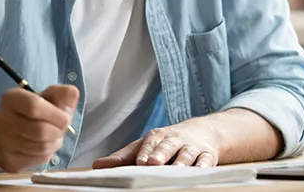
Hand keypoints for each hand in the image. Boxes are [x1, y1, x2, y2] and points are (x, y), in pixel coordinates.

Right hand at [0, 85, 78, 172]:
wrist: (11, 134)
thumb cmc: (35, 112)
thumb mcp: (50, 96)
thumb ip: (64, 93)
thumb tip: (71, 95)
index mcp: (11, 99)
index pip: (33, 106)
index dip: (54, 114)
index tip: (66, 118)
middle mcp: (1, 120)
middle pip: (39, 130)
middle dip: (58, 131)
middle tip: (61, 129)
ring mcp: (3, 142)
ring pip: (41, 147)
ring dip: (55, 142)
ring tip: (54, 137)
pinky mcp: (9, 161)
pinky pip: (38, 159)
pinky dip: (48, 153)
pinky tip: (44, 146)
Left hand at [93, 119, 219, 168]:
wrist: (200, 132)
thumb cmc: (165, 143)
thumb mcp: (144, 147)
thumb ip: (122, 158)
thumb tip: (96, 166)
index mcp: (157, 137)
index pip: (150, 142)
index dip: (145, 152)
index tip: (139, 162)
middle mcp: (174, 140)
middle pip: (168, 145)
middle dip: (161, 153)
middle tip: (153, 163)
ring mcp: (192, 147)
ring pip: (187, 153)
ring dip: (182, 161)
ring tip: (177, 170)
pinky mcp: (207, 155)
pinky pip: (207, 160)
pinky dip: (204, 165)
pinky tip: (200, 171)